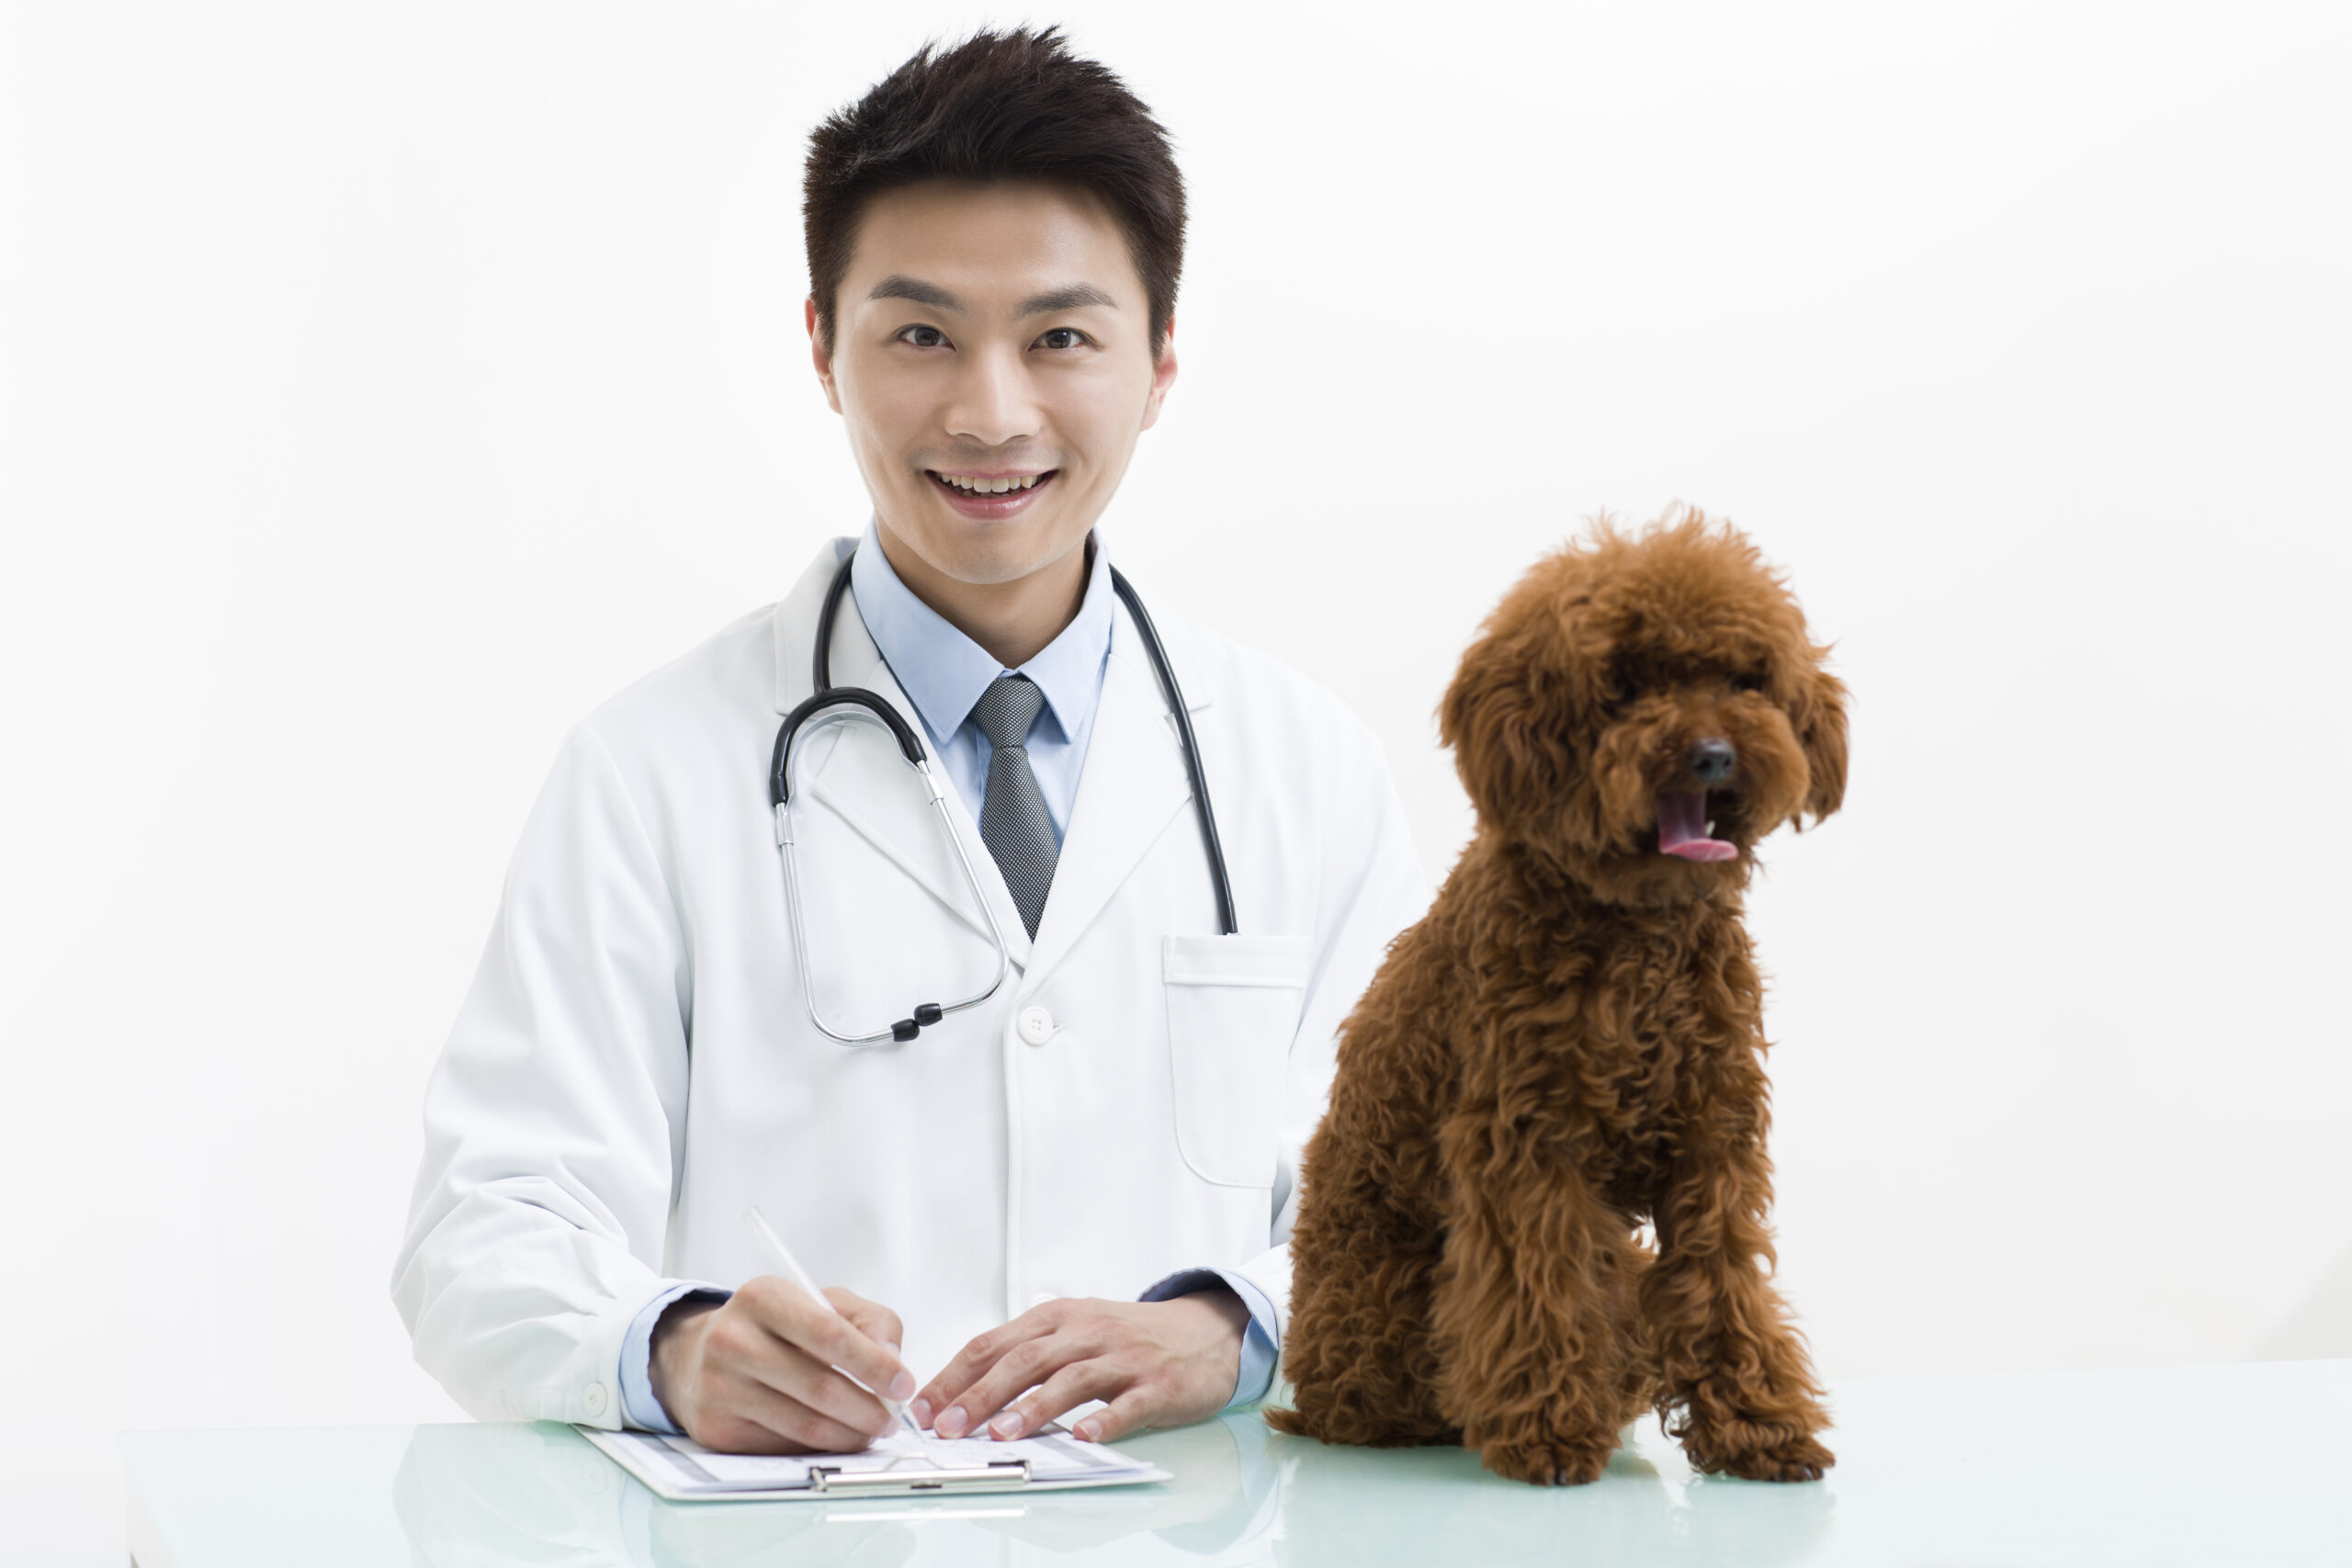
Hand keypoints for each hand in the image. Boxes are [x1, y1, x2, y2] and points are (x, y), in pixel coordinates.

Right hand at [649, 1278, 912, 1453]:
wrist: (697, 1355)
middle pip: (819, 1387)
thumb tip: (893, 1360)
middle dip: (869, 1409)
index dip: (873, 1364)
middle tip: (892, 1419)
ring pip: (805, 1424)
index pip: (828, 1334)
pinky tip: (835, 1437)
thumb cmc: (773, 1327)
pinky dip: (820, 1447)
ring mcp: (719, 1386)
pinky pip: (783, 1445)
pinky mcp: (716, 1427)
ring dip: (850, 1434)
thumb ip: (870, 1321)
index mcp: (762, 1297)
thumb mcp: (821, 1303)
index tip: (903, 1384)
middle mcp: (733, 1339)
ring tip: (872, 1430)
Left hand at [912, 1290, 1248, 1444]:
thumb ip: (1028, 1354)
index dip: (955, 1376)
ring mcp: (1123, 1357)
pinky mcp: (1157, 1383)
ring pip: (1070, 1379)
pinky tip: (1084, 1436)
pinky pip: (1128, 1402)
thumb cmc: (1130, 1336)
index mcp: (1057, 1318)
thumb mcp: (1075, 1331)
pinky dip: (1105, 1419)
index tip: (925, 1407)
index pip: (994, 1344)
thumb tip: (965, 1391)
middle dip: (980, 1395)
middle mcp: (1086, 1332)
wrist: (1207, 1329)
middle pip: (1024, 1361)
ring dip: (1033, 1407)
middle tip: (948, 1427)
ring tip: (1002, 1434)